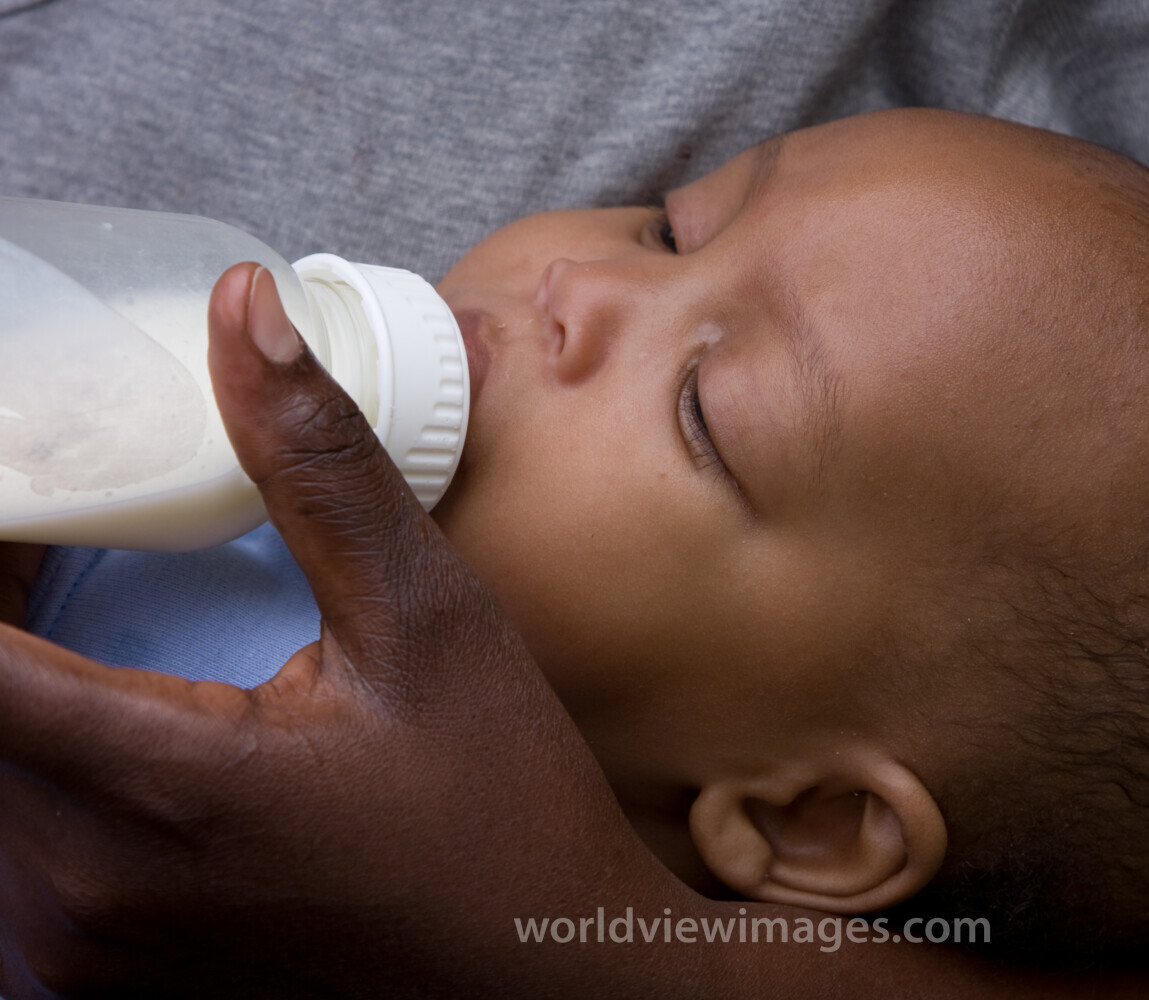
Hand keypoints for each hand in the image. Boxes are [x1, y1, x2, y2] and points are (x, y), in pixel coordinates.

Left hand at [0, 264, 671, 996]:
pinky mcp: (108, 975)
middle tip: (45, 512)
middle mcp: (91, 887)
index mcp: (165, 787)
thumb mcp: (427, 619)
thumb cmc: (502, 805)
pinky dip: (37, 750)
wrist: (549, 976)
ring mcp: (90, 947)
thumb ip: (317, 464)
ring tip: (61, 588)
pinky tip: (114, 708)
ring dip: (7, 678)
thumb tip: (243, 310)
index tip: (22, 484)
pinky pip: (21, 843)